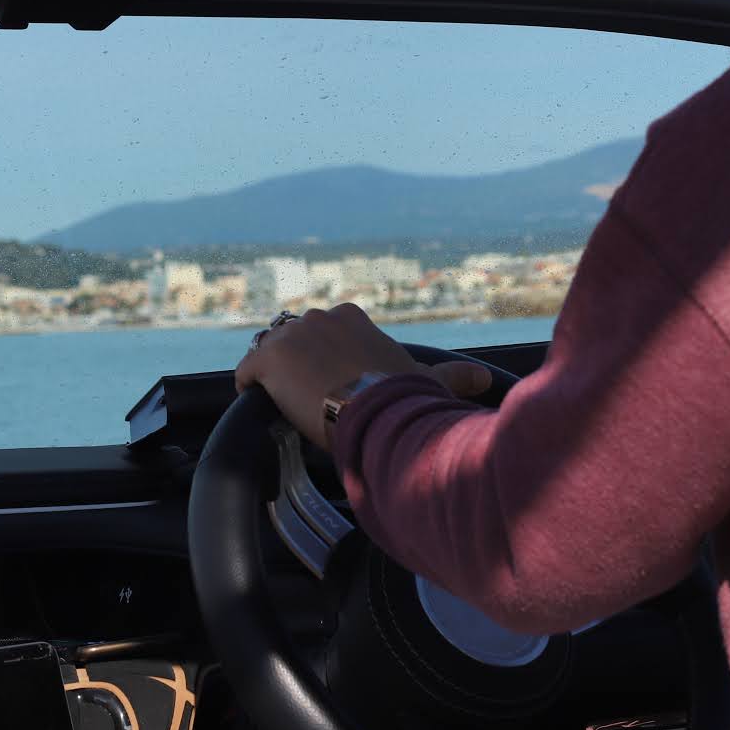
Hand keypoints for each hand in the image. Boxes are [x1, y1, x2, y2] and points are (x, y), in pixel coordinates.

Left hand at [234, 303, 491, 450]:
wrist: (374, 412)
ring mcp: (289, 336)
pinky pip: (246, 373)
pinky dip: (250, 388)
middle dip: (298, 365)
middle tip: (310, 399)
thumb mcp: (427, 380)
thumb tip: (483, 378)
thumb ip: (453, 375)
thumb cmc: (402, 395)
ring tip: (285, 405)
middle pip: (294, 340)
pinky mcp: (266, 360)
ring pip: (269, 354)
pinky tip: (263, 408)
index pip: (325, 332)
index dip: (324, 359)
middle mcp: (317, 317)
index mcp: (351, 317)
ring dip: (273, 376)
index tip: (333, 384)